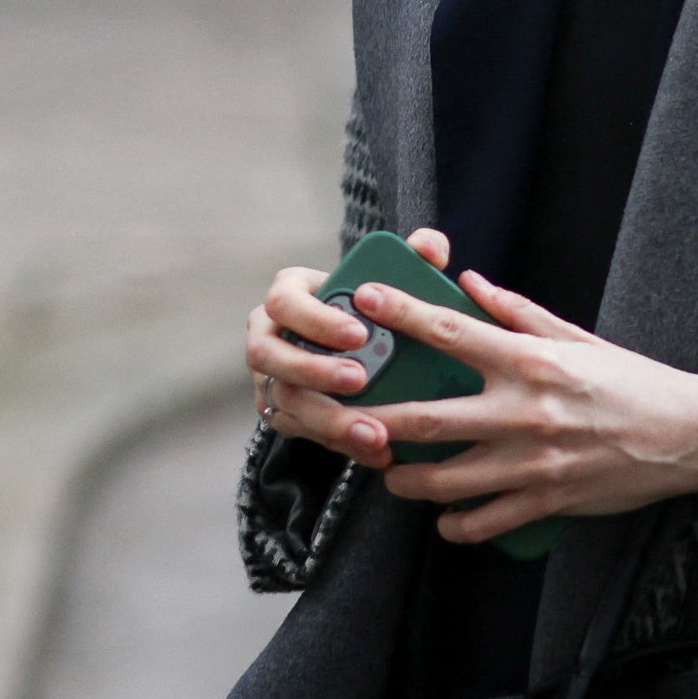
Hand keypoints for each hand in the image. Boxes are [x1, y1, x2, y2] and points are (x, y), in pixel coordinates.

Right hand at [246, 227, 467, 468]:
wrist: (352, 351)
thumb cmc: (369, 310)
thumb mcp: (386, 281)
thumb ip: (411, 258)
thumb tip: (430, 247)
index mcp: (287, 297)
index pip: (284, 302)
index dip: (315, 319)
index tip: (359, 334)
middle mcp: (267, 337)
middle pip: (269, 356)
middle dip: (313, 371)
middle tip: (360, 380)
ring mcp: (269, 379)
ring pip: (284, 403)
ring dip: (328, 419)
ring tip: (374, 432)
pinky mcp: (281, 415)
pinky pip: (302, 433)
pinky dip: (340, 444)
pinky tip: (378, 452)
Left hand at [356, 264, 697, 544]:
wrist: (689, 435)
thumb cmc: (631, 381)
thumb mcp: (575, 337)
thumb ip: (515, 312)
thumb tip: (467, 280)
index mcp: (530, 361)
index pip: (450, 331)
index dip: (401, 314)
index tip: (365, 300)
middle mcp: (525, 411)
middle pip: (426, 420)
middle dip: (375, 423)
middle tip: (344, 421)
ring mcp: (534, 462)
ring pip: (445, 481)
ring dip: (405, 480)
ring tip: (390, 473)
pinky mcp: (548, 501)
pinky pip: (484, 521)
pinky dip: (455, 523)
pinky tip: (444, 515)